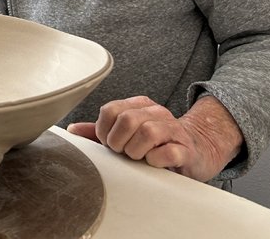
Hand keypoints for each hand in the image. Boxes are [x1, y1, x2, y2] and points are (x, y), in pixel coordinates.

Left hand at [67, 95, 242, 181]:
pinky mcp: (186, 149)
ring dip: (136, 151)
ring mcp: (173, 129)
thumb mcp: (126, 135)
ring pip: (148, 132)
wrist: (196, 151)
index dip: (103, 131)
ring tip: (138, 158)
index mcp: (138, 105)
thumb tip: (73, 130)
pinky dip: (156, 160)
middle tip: (122, 153)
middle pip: (127, 119)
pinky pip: (168, 152)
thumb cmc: (156, 144)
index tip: (108, 144)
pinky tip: (154, 163)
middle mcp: (156, 113)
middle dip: (118, 142)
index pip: (110, 110)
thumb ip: (101, 132)